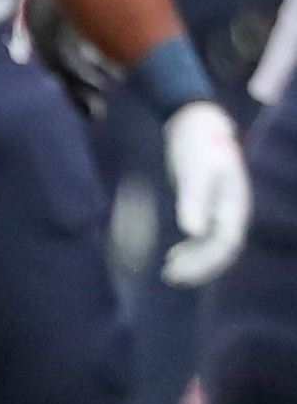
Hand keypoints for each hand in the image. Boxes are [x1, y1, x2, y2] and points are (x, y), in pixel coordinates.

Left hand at [164, 101, 251, 285]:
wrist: (196, 125)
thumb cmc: (197, 145)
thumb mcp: (194, 170)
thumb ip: (194, 199)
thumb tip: (192, 232)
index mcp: (234, 204)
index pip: (226, 243)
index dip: (206, 261)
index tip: (181, 270)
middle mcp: (231, 211)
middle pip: (221, 250)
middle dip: (199, 267)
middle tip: (170, 277)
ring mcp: (221, 211)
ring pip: (212, 247)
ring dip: (194, 263)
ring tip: (169, 274)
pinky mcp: (207, 208)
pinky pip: (203, 239)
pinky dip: (191, 251)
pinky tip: (173, 258)